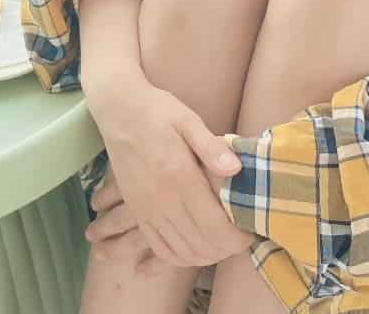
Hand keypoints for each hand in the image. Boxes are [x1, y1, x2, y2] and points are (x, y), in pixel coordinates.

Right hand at [84, 101, 254, 272]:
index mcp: (179, 175)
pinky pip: (159, 248)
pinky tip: (194, 248)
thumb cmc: (158, 111)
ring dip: (205, 255)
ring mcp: (146, 209)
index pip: (215, 226)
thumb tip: (237, 169)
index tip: (249, 232)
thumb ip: (212, 146)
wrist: (118, 111)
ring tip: (221, 243)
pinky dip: (180, 257)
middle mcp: (161, 199)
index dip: (237, 238)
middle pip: (201, 244)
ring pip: (182, 252)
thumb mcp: (188, 120)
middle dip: (226, 248)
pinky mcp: (136, 212)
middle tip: (239, 237)